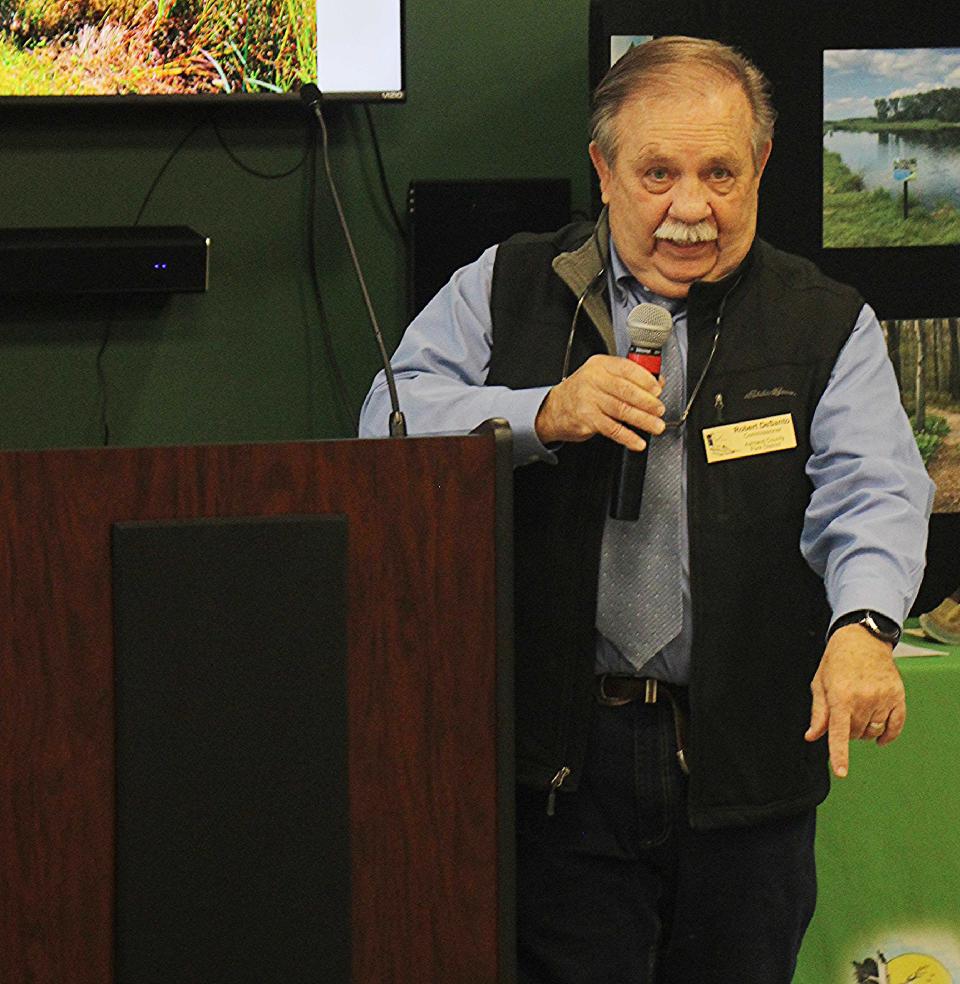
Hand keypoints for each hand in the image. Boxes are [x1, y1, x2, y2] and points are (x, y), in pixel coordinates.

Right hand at [535, 354, 665, 449]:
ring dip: (642, 420)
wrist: (554, 408)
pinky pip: (612, 428)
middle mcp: (593, 380)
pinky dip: (627, 437)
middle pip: (626, 390)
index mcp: (600, 365)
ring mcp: (588, 399)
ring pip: (621, 410)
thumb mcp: (602, 377)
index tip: (658, 390)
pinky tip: (637, 442)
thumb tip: (657, 383)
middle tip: (660, 410)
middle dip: (647, 402)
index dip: (646, 380)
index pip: (627, 369)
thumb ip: (629, 378)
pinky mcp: (587, 419)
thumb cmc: (582, 392)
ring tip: (656, 426)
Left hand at [805, 624, 905, 777]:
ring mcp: (883, 697)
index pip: (839, 731)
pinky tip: (880, 736)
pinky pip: (895, 727)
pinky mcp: (897, 696)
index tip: (841, 771)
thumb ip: (818, 713)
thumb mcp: (820, 683)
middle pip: (855, 734)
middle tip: (844, 712)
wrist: (862, 639)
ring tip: (858, 713)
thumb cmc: (837, 661)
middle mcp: (863, 698)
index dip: (840, 754)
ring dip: (864, 731)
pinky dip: (887, 735)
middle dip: (846, 731)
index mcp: (840, 695)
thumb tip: (812, 736)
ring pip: (873, 732)